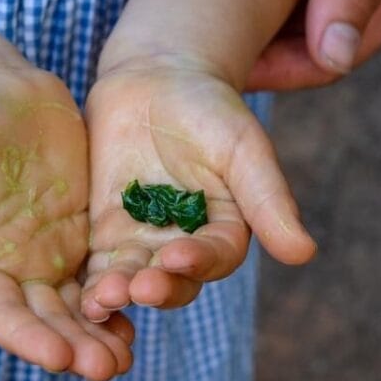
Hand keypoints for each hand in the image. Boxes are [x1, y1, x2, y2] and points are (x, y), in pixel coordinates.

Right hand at [0, 63, 132, 380]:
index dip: (27, 337)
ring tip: (128, 353)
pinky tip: (149, 302)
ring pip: (80, 304)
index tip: (58, 354)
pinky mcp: (82, 228)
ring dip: (103, 330)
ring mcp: (52, 249)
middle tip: (108, 365)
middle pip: (46, 320)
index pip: (0, 314)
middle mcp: (16, 264)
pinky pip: (105, 270)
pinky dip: (122, 292)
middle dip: (75, 344)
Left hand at [81, 57, 316, 321]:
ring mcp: (139, 242)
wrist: (155, 81)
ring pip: (130, 279)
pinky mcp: (102, 233)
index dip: (197, 261)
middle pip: (171, 280)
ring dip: (117, 293)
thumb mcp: (242, 147)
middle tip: (136, 289)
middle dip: (154, 287)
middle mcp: (182, 246)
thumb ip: (267, 198)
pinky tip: (76, 291)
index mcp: (223, 231)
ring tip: (102, 299)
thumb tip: (304, 254)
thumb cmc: (210, 110)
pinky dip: (87, 281)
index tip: (177, 256)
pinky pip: (95, 264)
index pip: (214, 257)